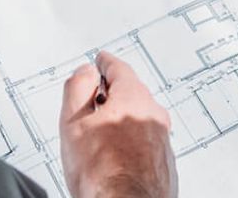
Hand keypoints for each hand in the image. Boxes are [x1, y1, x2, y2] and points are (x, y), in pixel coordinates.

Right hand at [60, 52, 176, 197]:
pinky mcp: (164, 162)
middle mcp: (154, 116)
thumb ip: (77, 89)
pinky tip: (115, 159)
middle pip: (131, 94)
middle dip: (111, 96)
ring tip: (98, 142)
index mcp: (133, 99)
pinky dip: (131, 143)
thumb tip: (86, 72)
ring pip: (139, 119)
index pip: (119, 69)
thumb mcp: (73, 124)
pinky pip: (145, 142)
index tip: (101, 62)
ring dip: (121, 123)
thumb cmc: (103, 175)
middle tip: (91, 106)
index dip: (105, 64)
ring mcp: (162, 140)